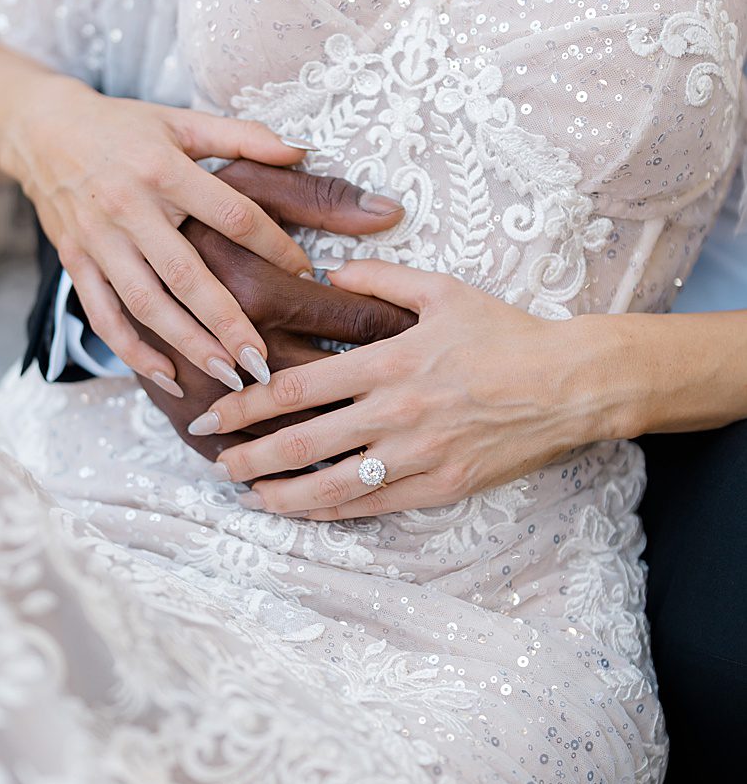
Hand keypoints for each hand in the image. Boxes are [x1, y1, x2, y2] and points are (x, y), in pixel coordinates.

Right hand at [4, 85, 319, 389]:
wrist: (41, 131)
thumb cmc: (121, 127)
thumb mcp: (180, 121)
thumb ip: (242, 137)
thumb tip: (301, 152)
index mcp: (163, 168)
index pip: (230, 215)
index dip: (272, 246)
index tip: (304, 273)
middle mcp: (128, 207)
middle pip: (186, 274)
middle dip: (227, 321)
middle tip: (263, 359)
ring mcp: (98, 239)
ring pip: (145, 303)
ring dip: (186, 343)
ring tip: (226, 374)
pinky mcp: (75, 261)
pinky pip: (103, 315)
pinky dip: (132, 350)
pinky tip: (167, 375)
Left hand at [199, 260, 619, 517]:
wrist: (571, 383)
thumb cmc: (504, 333)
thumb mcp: (441, 291)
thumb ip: (378, 279)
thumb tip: (326, 272)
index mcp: (387, 362)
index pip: (295, 388)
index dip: (245, 404)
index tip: (212, 414)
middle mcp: (395, 413)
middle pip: (301, 443)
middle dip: (248, 457)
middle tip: (214, 462)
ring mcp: (417, 455)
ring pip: (331, 485)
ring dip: (279, 495)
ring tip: (247, 495)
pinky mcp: (440, 486)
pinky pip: (372, 506)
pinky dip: (329, 512)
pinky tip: (301, 512)